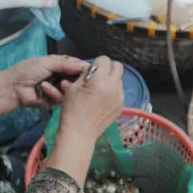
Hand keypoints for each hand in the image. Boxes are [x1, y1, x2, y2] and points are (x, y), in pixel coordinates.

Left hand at [9, 55, 89, 109]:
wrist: (13, 87)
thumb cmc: (27, 71)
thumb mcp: (47, 62)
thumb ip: (66, 64)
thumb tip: (83, 65)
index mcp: (59, 66)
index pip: (76, 66)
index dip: (83, 68)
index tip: (90, 70)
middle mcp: (61, 78)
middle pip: (76, 80)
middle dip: (76, 79)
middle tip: (77, 79)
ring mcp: (58, 90)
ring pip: (71, 91)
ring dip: (64, 86)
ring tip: (58, 83)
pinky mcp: (53, 102)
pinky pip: (61, 99)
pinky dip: (53, 93)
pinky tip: (44, 88)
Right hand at [45, 57, 123, 184]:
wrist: (80, 133)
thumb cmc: (72, 110)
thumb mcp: (72, 88)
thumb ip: (84, 75)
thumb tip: (90, 69)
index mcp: (100, 80)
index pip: (104, 60)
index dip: (96, 64)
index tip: (90, 71)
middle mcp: (113, 87)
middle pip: (117, 66)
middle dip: (108, 68)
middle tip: (98, 76)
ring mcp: (119, 97)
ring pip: (119, 79)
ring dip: (111, 80)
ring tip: (99, 90)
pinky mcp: (121, 106)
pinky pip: (119, 92)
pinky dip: (112, 92)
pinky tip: (102, 100)